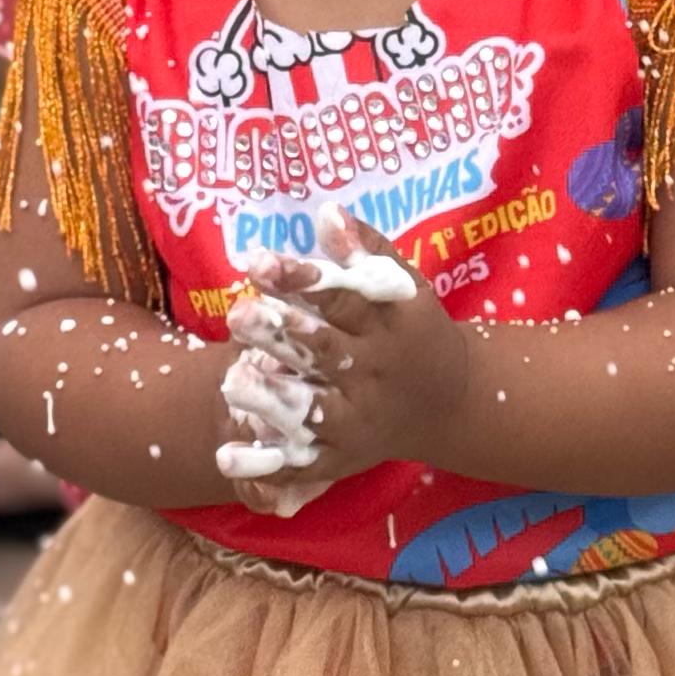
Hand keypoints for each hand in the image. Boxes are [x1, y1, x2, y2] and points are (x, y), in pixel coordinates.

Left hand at [229, 210, 466, 495]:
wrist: (448, 403)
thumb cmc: (413, 328)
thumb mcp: (403, 285)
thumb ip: (363, 248)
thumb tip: (324, 209)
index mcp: (391, 327)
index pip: (344, 299)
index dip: (299, 279)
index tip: (256, 261)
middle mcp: (376, 375)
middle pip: (326, 353)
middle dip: (281, 335)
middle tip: (237, 315)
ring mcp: (360, 421)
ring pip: (314, 413)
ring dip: (272, 399)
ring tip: (231, 381)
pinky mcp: (343, 459)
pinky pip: (303, 463)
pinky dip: (266, 466)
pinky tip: (226, 455)